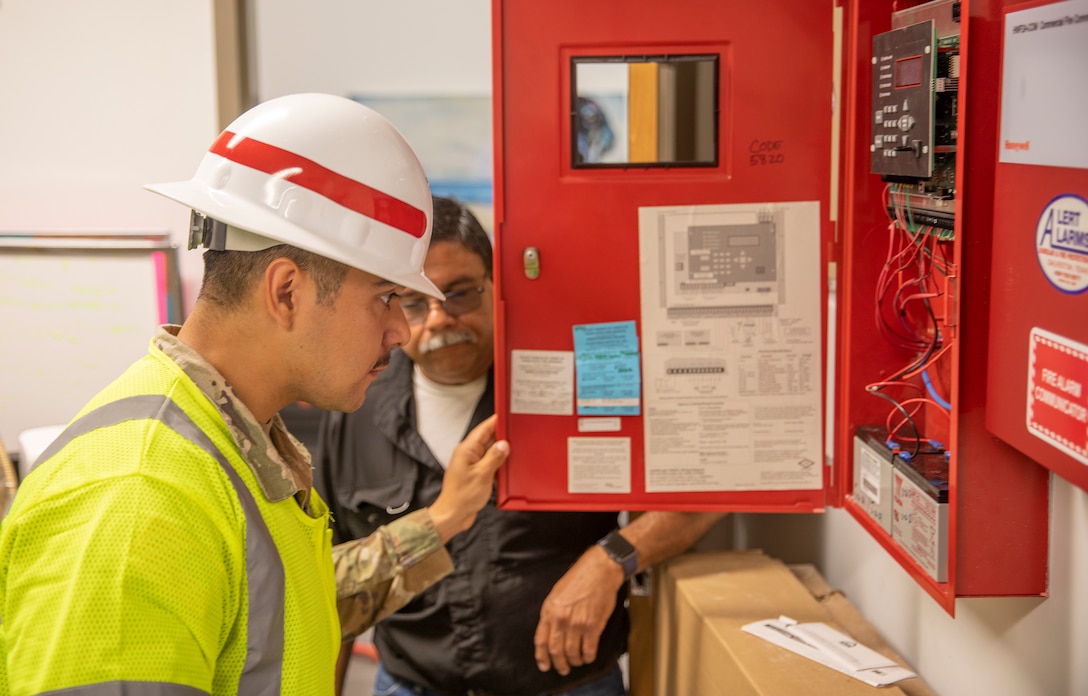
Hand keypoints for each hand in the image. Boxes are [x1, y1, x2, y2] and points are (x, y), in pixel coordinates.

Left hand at [428, 414, 508, 541]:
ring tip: (514, 449)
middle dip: (501, 435)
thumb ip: (494, 457)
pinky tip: (506, 466)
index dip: (496, 421)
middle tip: (516, 432)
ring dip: (500, 451)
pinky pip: (489, 462)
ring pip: (489, 451)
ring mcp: (471, 464)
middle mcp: (468, 454)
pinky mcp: (475, 473)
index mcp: (466, 450)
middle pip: (487, 438)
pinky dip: (498, 462)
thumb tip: (504, 445)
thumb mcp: (482, 475)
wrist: (453, 515)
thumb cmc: (461, 497)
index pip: (483, 429)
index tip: (507, 414)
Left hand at [533, 545, 623, 674]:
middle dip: (559, 663)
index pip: (541, 641)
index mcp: (549, 611)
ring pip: (572, 653)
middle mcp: (561, 619)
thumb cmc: (579, 578)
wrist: (599, 570)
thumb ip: (552, 614)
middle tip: (562, 669)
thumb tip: (550, 632)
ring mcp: (577, 623)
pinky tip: (588, 657)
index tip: (544, 665)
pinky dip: (588, 657)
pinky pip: (588, 649)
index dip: (542, 657)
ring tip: (577, 662)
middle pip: (556, 650)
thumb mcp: (556, 594)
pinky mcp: (593, 625)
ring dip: (574, 661)